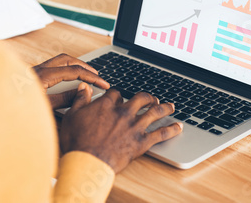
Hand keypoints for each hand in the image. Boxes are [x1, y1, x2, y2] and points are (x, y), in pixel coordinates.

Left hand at [33, 54, 109, 109]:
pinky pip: (52, 67)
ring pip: (59, 61)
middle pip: (67, 59)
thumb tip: (82, 90)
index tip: (103, 84)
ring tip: (86, 75)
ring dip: (74, 66)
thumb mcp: (45, 108)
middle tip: (97, 75)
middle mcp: (38, 69)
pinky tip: (69, 80)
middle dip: (84, 65)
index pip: (74, 71)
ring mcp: (34, 72)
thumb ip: (64, 99)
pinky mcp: (32, 76)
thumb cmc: (18, 111)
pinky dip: (65, 70)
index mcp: (43, 76)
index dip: (91, 77)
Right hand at [59, 89, 182, 173]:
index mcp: (107, 105)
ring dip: (164, 108)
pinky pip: (161, 134)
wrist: (87, 162)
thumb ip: (80, 99)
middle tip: (150, 98)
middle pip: (140, 98)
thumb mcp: (72, 116)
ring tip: (170, 106)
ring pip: (154, 112)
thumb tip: (84, 86)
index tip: (119, 98)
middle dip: (146, 97)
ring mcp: (134, 126)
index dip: (118, 95)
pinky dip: (171, 130)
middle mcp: (123, 112)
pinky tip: (178, 127)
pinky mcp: (141, 142)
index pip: (117, 93)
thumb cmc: (77, 141)